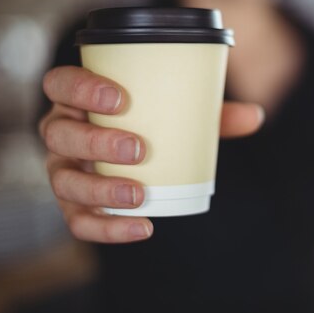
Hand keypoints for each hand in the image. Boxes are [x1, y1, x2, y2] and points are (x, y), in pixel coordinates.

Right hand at [39, 66, 263, 243]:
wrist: (129, 149)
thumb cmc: (148, 122)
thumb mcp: (176, 112)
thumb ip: (211, 112)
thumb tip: (255, 115)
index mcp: (79, 98)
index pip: (60, 84)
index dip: (81, 89)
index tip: (120, 99)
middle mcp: (62, 132)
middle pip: (58, 134)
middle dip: (95, 143)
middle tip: (138, 149)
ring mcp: (63, 169)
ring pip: (63, 180)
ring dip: (100, 189)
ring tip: (140, 195)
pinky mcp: (73, 202)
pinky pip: (78, 220)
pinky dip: (107, 228)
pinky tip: (142, 228)